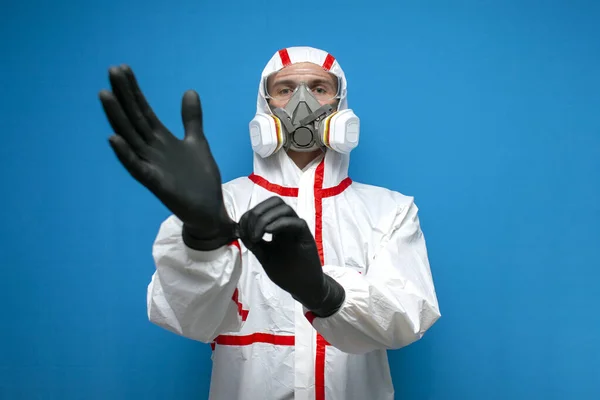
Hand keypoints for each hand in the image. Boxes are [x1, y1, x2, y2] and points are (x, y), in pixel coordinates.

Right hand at [99, 65, 237, 249]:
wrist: (209, 208)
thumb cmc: (199, 178)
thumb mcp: (197, 141)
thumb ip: (190, 118)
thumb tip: (189, 91)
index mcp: (161, 139)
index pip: (143, 110)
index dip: (134, 90)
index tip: (123, 68)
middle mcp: (152, 150)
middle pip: (134, 118)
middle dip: (124, 95)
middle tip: (112, 70)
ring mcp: (151, 166)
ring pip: (130, 138)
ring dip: (117, 118)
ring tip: (105, 95)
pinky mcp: (155, 183)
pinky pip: (137, 167)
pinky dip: (125, 154)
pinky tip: (114, 138)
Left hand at [239, 197, 344, 316]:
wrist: (304, 288)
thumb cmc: (287, 273)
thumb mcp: (264, 256)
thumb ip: (254, 243)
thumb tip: (240, 230)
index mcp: (278, 227)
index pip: (264, 208)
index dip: (250, 215)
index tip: (243, 231)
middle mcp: (288, 224)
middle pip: (274, 202)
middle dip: (258, 212)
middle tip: (251, 233)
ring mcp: (298, 230)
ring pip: (285, 208)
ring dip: (266, 218)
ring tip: (258, 235)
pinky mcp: (306, 237)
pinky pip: (296, 222)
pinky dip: (280, 223)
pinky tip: (269, 233)